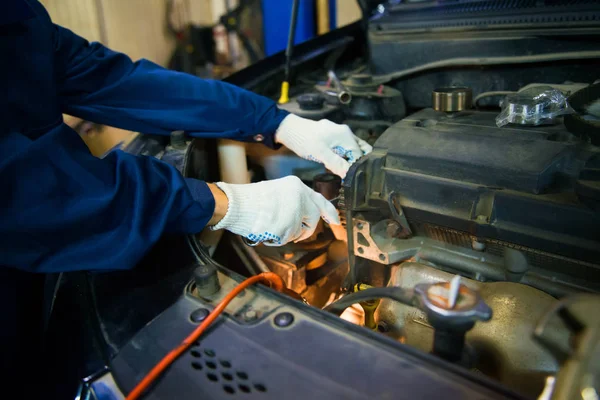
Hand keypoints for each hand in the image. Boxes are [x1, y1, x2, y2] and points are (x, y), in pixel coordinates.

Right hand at [210, 176, 339, 245]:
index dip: (328, 212)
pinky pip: (287, 239)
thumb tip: (303, 215)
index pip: (319, 200)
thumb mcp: (277, 192)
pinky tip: (266, 230)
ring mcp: (295, 212)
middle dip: (305, 230)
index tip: (335, 220)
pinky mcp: (287, 226)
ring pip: (299, 231)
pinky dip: (276, 239)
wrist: (235, 204)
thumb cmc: (251, 200)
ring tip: (271, 226)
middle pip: (312, 219)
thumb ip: (293, 200)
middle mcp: (299, 197)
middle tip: (295, 233)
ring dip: (287, 234)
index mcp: (296, 186)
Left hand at [275, 114, 372, 177]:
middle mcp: (345, 133)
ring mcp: (339, 134)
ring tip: (341, 171)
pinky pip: (343, 148)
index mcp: (345, 135)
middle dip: (356, 163)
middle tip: (348, 175)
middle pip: (360, 151)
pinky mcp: (333, 138)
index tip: (350, 178)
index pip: (359, 154)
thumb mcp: (320, 154)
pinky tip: (334, 165)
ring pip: (351, 150)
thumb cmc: (304, 140)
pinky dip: (342, 157)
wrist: (289, 129)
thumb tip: (349, 176)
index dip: (356, 167)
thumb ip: (337, 164)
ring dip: (349, 161)